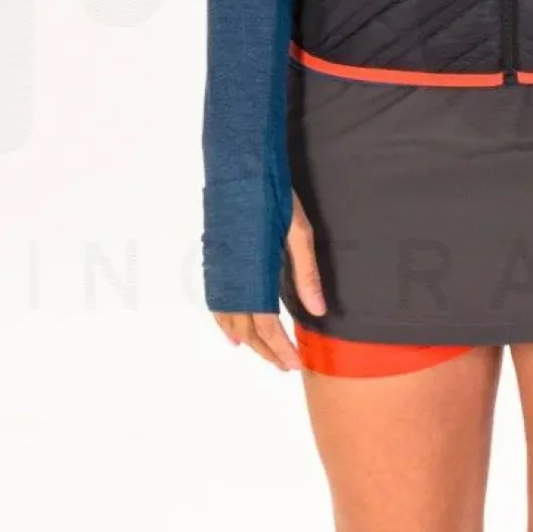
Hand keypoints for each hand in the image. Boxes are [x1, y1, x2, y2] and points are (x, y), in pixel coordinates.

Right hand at [211, 191, 324, 372]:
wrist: (239, 165)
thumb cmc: (272, 195)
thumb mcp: (298, 232)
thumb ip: (306, 274)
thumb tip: (318, 311)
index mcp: (254, 273)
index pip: (266, 326)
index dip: (281, 348)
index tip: (295, 364)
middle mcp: (232, 277)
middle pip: (246, 329)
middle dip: (266, 351)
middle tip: (286, 366)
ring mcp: (219, 270)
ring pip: (229, 320)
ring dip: (246, 341)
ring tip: (264, 355)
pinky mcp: (214, 260)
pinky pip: (217, 303)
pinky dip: (225, 323)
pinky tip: (232, 334)